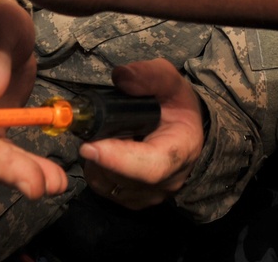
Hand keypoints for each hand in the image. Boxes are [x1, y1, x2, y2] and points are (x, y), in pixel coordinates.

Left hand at [80, 60, 205, 209]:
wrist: (187, 133)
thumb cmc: (178, 107)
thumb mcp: (171, 82)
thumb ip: (149, 76)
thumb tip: (120, 76)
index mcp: (180, 152)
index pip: (150, 167)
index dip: (117, 159)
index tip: (90, 145)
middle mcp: (165, 182)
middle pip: (120, 176)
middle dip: (99, 150)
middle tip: (96, 126)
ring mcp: (148, 196)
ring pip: (106, 183)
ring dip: (96, 159)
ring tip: (108, 136)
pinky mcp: (132, 202)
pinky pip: (103, 187)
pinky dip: (97, 167)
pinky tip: (107, 149)